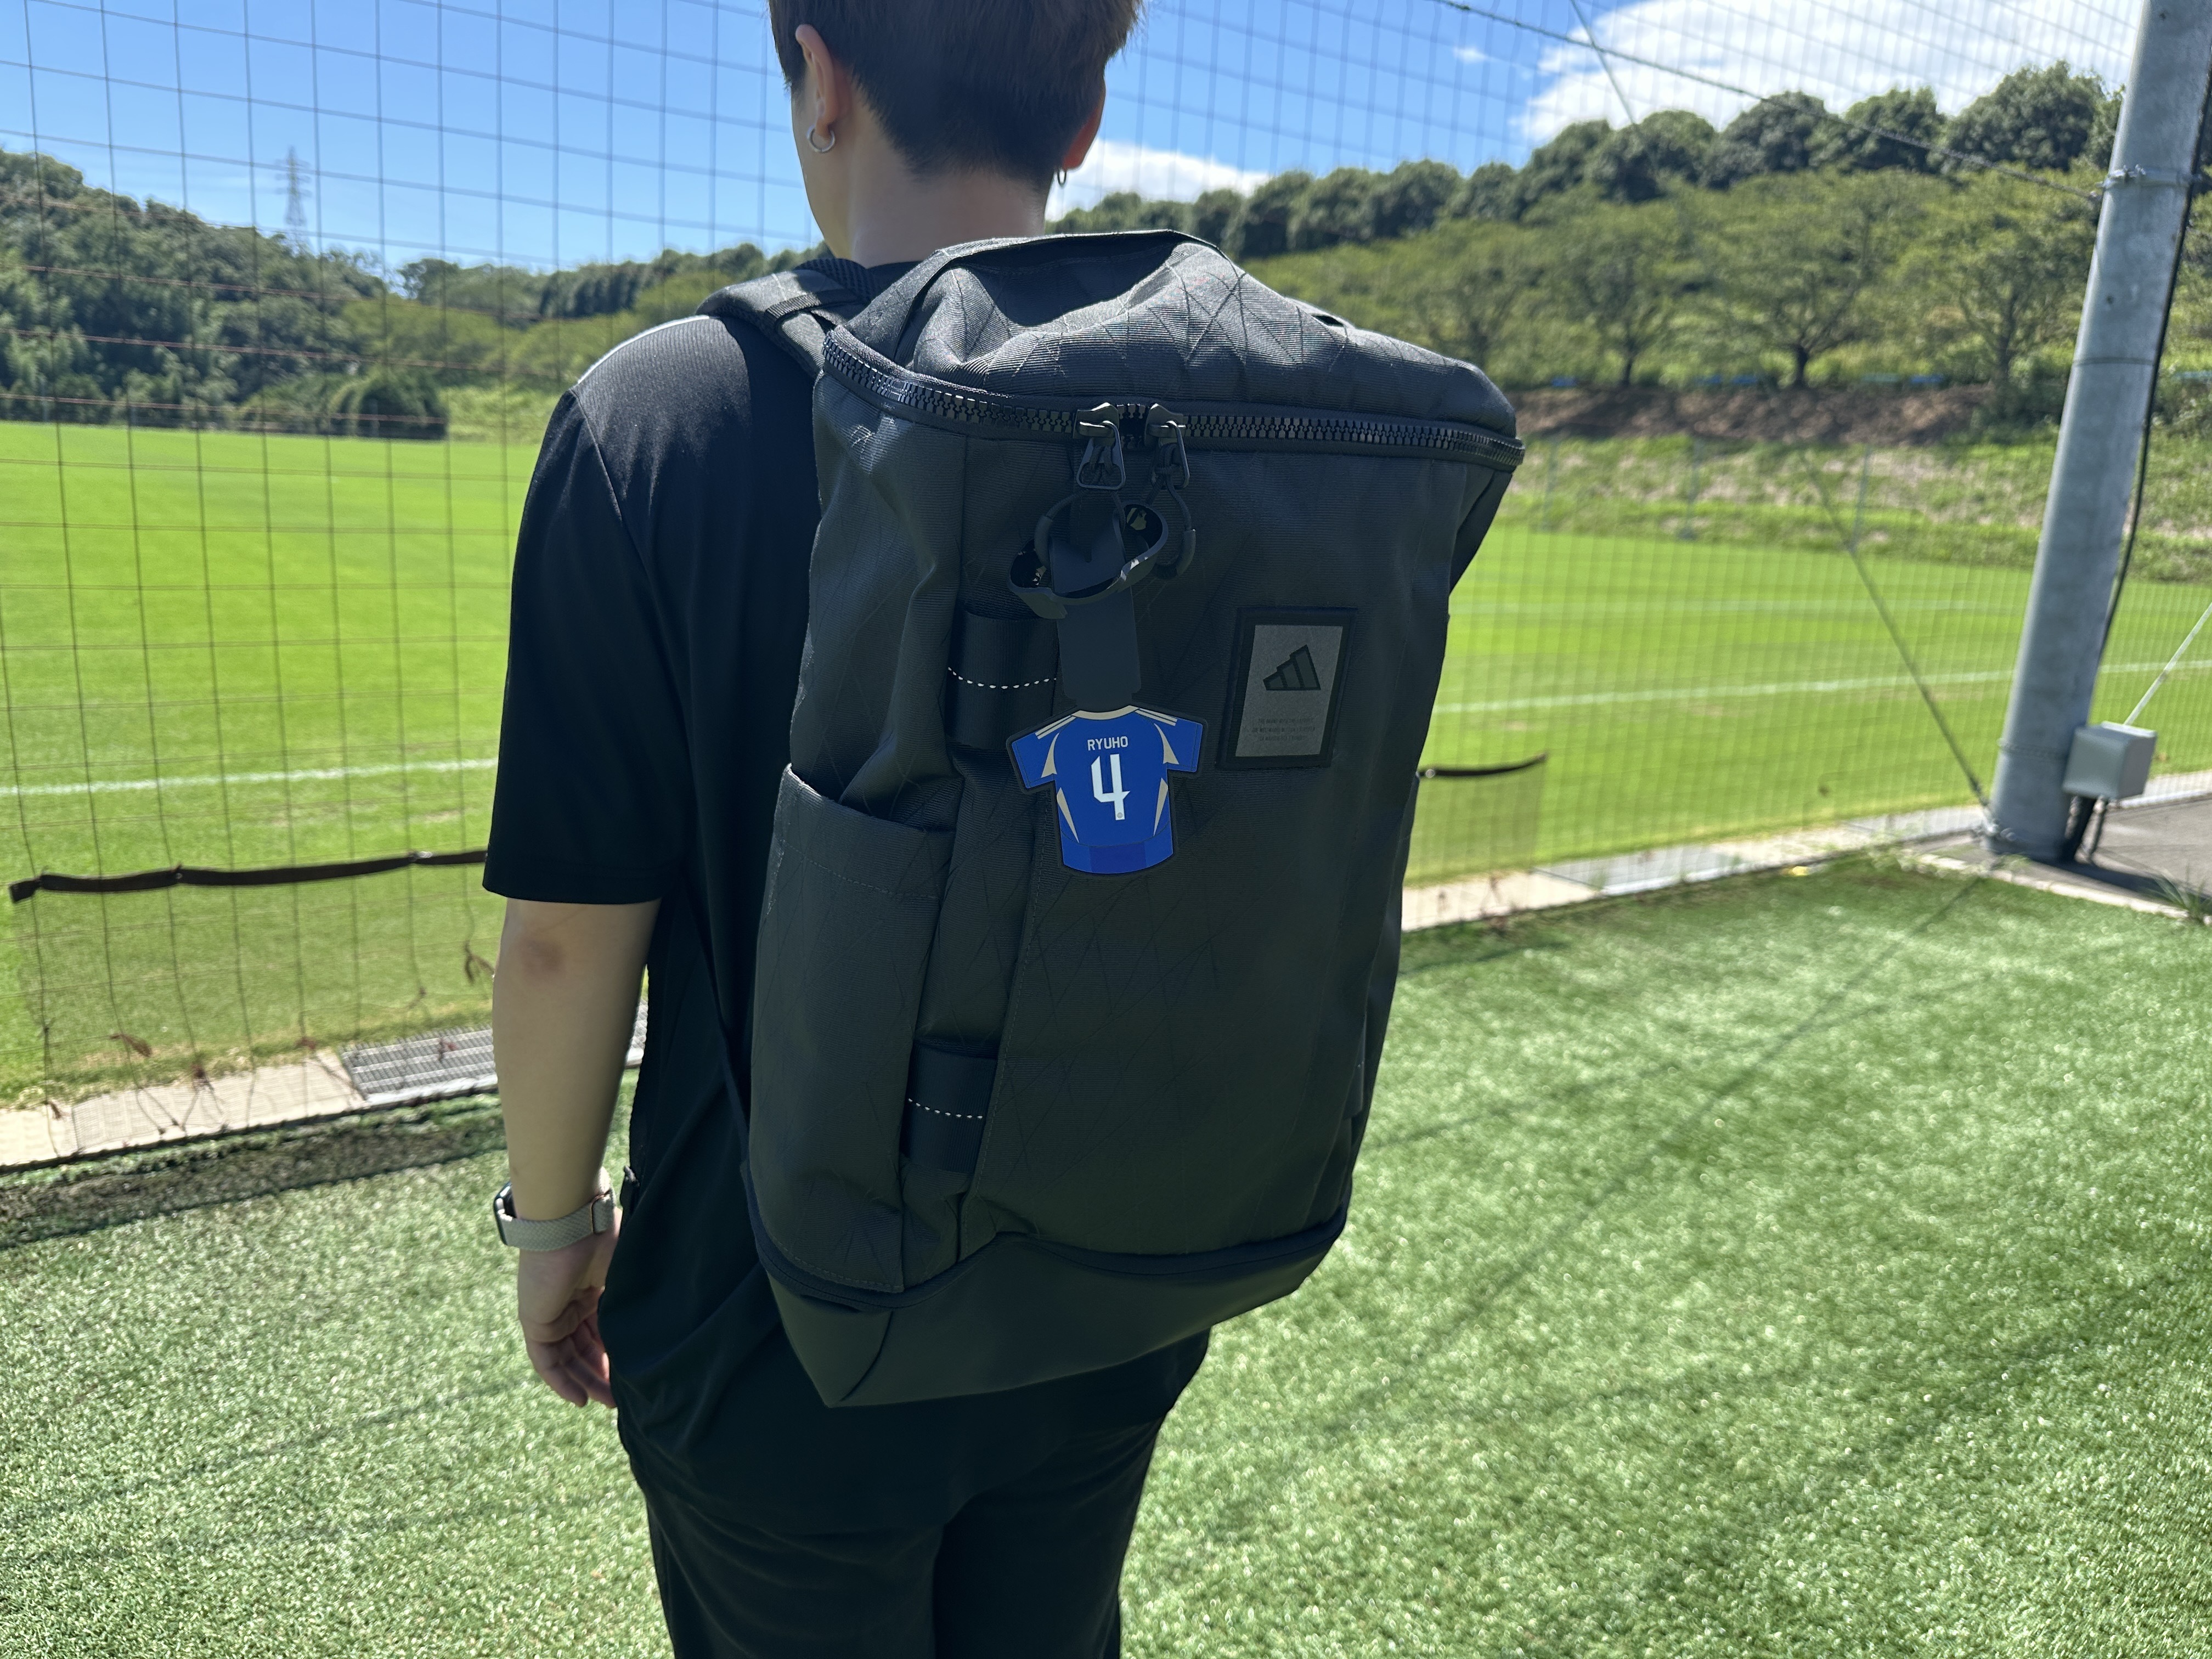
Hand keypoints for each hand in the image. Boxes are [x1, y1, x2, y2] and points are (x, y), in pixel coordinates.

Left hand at [516, 1215, 619, 1406]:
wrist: (571, 1223)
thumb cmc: (604, 1239)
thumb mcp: (625, 1278)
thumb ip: (633, 1302)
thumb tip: (660, 1328)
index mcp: (591, 1289)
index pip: (601, 1330)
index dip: (615, 1353)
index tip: (633, 1374)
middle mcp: (569, 1304)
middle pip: (583, 1348)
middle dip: (601, 1373)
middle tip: (620, 1397)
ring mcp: (550, 1314)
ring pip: (567, 1358)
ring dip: (584, 1382)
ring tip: (606, 1402)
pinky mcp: (535, 1322)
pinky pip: (546, 1361)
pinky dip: (561, 1381)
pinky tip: (579, 1399)